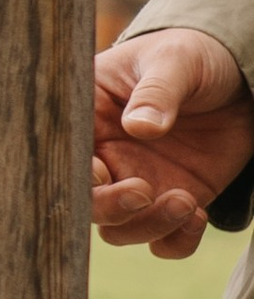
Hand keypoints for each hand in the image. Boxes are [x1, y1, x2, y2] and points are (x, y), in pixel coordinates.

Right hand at [92, 26, 253, 256]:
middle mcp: (104, 155)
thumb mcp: (176, 60)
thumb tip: (140, 127)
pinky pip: (163, 241)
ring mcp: (136, 181)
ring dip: (148, 226)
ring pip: (120, 230)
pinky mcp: (171, 200)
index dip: (74, 173)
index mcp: (87, 117)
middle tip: (142, 193)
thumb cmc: (192, 56)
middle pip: (85, 201)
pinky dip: (176, 241)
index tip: (102, 171)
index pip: (63, 155)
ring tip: (185, 202)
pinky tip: (197, 215)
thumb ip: (157, 90)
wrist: (237, 77)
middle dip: (109, 208)